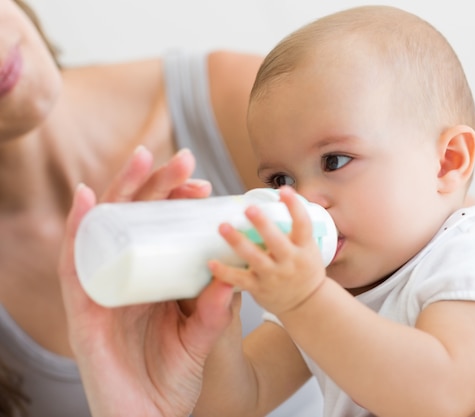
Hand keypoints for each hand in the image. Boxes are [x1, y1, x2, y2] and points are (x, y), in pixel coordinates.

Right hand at [57, 147, 235, 416]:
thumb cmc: (170, 380)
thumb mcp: (200, 337)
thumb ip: (214, 310)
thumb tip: (232, 274)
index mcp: (151, 282)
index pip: (160, 230)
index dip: (178, 202)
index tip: (204, 186)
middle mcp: (125, 279)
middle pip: (135, 220)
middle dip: (157, 185)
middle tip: (185, 160)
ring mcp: (102, 290)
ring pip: (106, 230)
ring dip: (121, 191)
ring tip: (143, 158)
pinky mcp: (82, 310)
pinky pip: (75, 264)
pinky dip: (78, 229)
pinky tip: (90, 198)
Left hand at [209, 186, 326, 314]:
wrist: (306, 303)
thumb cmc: (304, 269)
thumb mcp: (308, 248)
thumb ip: (295, 228)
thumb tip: (282, 197)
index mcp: (304, 248)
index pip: (303, 224)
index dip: (295, 206)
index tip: (284, 190)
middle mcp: (290, 261)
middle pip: (277, 241)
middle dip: (263, 224)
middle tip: (249, 208)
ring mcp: (274, 275)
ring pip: (255, 258)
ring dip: (238, 242)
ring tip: (223, 227)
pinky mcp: (259, 288)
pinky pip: (239, 279)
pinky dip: (224, 272)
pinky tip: (211, 262)